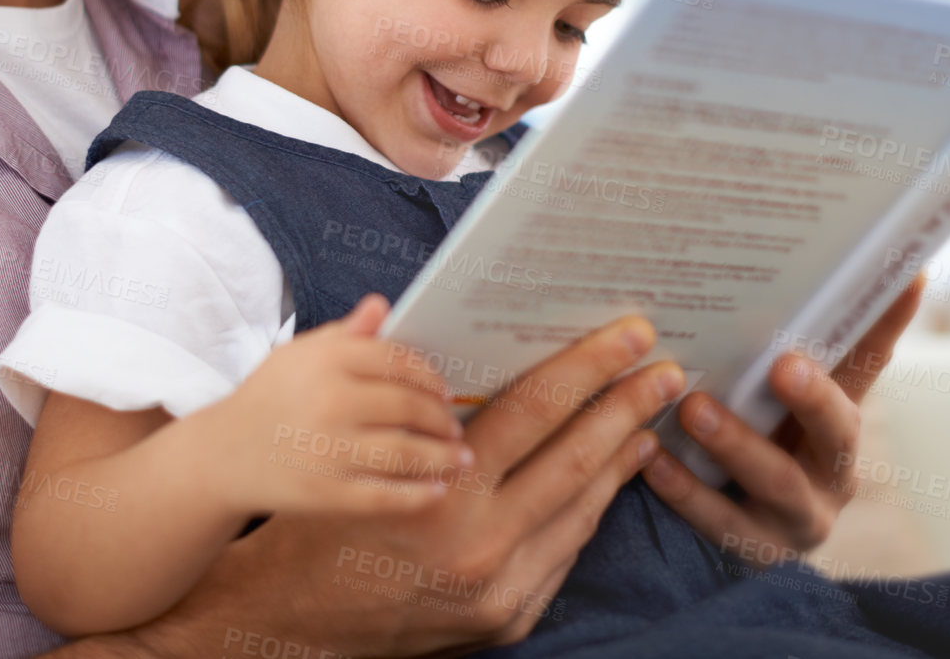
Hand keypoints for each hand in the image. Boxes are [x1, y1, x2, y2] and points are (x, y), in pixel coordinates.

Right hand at [122, 314, 683, 657]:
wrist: (283, 627)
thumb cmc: (312, 524)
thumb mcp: (351, 448)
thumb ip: (404, 387)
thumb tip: (442, 321)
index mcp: (441, 488)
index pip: (533, 409)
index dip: (587, 365)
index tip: (629, 336)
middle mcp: (480, 543)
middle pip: (575, 456)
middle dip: (627, 405)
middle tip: (667, 368)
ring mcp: (500, 589)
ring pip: (581, 507)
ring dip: (621, 457)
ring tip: (649, 418)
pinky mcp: (508, 619)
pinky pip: (565, 552)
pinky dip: (591, 508)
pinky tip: (608, 477)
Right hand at [210, 294, 469, 515]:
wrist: (223, 455)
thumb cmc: (271, 398)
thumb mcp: (299, 356)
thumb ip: (345, 333)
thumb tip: (382, 305)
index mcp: (325, 360)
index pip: (396, 360)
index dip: (428, 376)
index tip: (444, 390)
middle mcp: (330, 401)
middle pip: (407, 406)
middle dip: (440, 418)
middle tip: (455, 426)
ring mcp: (328, 450)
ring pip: (405, 452)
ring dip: (442, 456)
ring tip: (461, 458)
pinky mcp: (326, 493)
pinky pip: (385, 495)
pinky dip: (418, 494)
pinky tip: (438, 490)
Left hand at [641, 276, 924, 563]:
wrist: (734, 536)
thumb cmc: (757, 441)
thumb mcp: (778, 394)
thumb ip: (792, 341)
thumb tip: (837, 267)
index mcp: (841, 420)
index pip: (871, 363)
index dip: (887, 323)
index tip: (908, 275)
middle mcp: (833, 471)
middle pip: (838, 432)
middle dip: (813, 398)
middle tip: (782, 365)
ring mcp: (797, 517)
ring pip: (777, 483)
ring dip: (737, 444)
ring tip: (694, 407)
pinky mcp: (754, 552)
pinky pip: (721, 523)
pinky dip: (686, 491)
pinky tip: (652, 461)